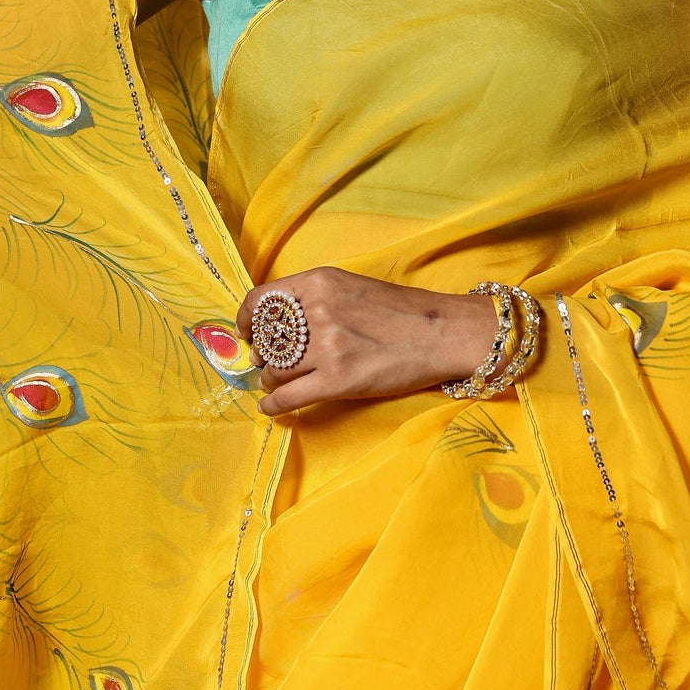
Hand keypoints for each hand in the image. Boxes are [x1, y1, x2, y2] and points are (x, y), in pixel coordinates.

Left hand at [236, 268, 499, 415]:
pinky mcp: (338, 381)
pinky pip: (288, 397)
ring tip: (277, 382)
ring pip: (274, 369)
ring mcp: (328, 348)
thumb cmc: (400, 310)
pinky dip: (273, 404)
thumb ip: (313, 298)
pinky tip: (272, 407)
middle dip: (262, 354)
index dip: (246, 320)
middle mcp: (318, 311)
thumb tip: (275, 322)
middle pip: (265, 339)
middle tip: (268, 361)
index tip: (247, 332)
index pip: (259, 301)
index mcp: (319, 282)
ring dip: (270, 379)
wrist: (443, 333)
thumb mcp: (351, 286)